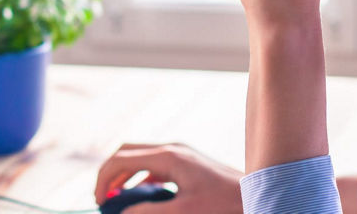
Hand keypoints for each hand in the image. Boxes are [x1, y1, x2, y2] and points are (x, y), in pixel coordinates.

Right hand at [94, 143, 242, 212]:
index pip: (121, 158)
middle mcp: (172, 149)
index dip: (104, 179)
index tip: (99, 202)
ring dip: (126, 177)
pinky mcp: (188, 163)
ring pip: (141, 158)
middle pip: (128, 152)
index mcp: (168, 156)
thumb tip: (123, 213)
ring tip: (118, 200)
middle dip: (111, 174)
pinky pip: (155, 165)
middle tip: (103, 199)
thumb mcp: (183, 212)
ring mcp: (181, 154)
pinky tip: (143, 198)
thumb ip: (148, 213)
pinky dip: (141, 179)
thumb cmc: (223, 204)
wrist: (257, 195)